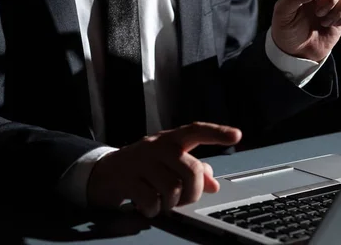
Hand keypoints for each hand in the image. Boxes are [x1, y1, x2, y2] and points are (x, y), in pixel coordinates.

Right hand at [87, 122, 241, 216]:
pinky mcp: (125, 178)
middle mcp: (156, 146)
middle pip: (190, 170)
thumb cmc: (144, 166)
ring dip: (171, 203)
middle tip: (183, 198)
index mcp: (171, 139)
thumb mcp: (169, 163)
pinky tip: (149, 206)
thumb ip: (194, 170)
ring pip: (172, 188)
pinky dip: (153, 209)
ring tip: (163, 201)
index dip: (217, 132)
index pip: (197, 130)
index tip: (236, 135)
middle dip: (192, 192)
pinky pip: (150, 199)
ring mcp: (140, 161)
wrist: (103, 172)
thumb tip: (214, 183)